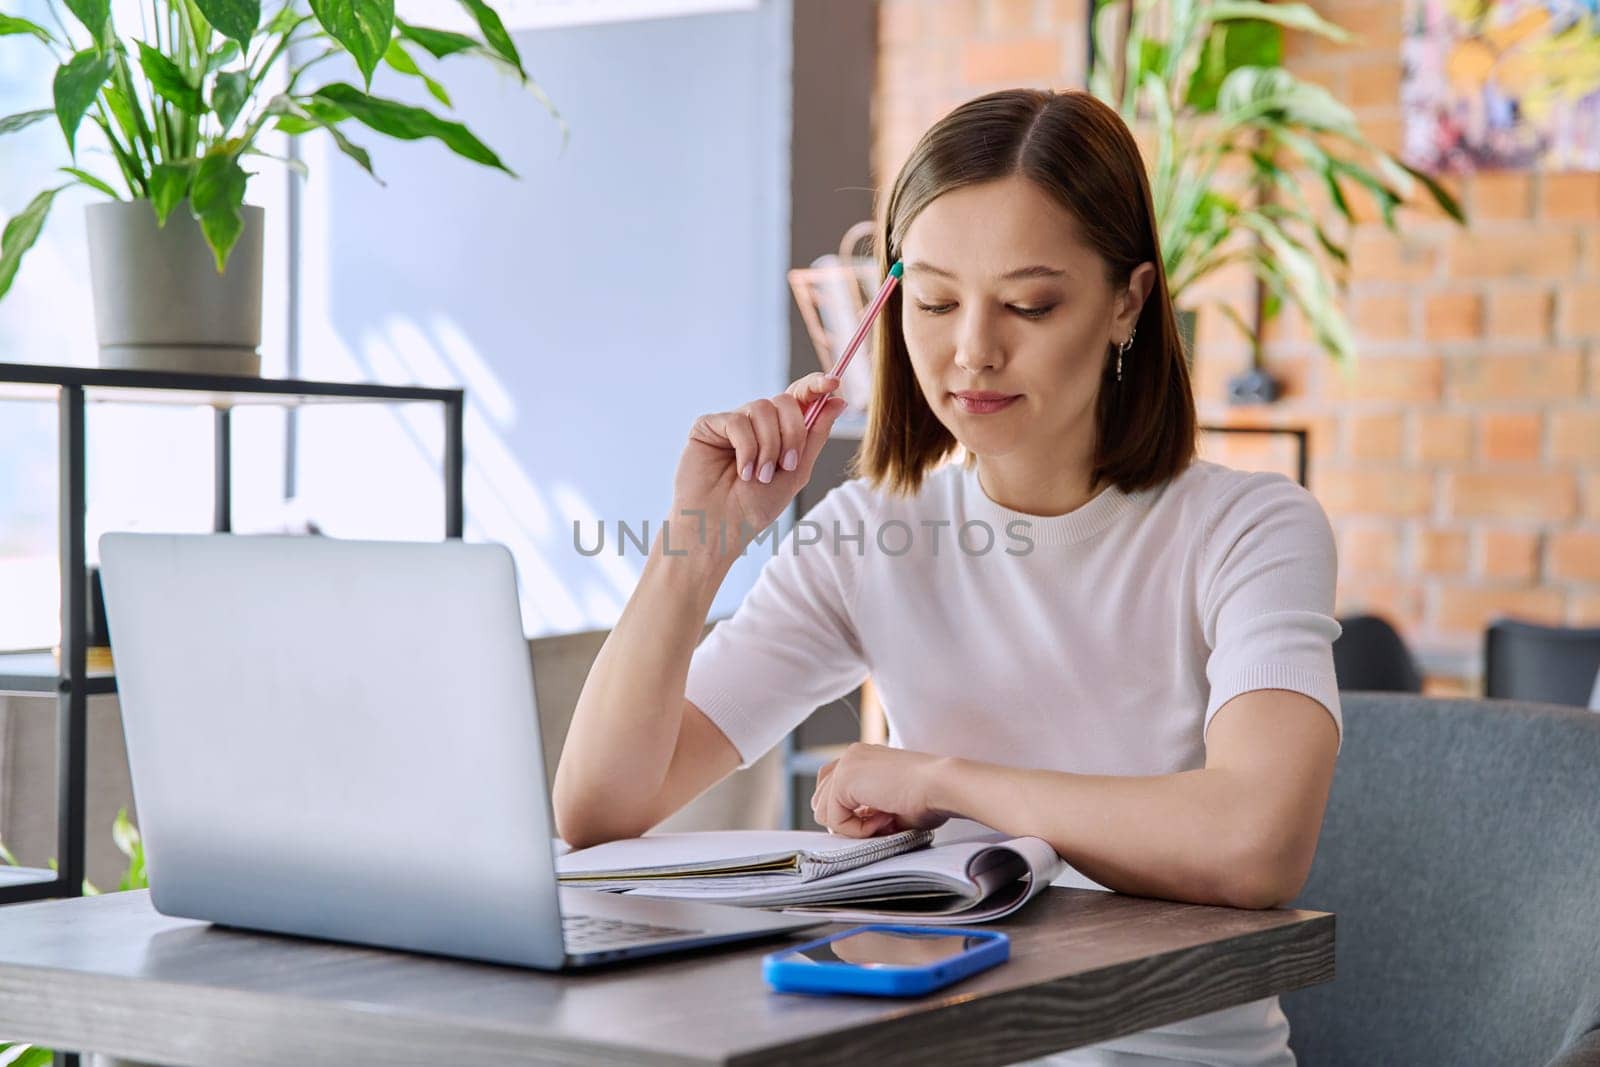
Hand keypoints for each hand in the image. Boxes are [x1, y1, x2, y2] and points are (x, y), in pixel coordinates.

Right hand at [671, 373, 847, 560]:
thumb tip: (837, 401)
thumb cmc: (754, 508)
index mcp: (778, 432)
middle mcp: (756, 424)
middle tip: (786, 465)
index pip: (799, 398)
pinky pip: (738, 421)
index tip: (833, 383)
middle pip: (785, 401)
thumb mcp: (796, 472)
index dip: (815, 386)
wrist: (720, 528)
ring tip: (759, 477)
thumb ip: (815, 436)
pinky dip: (747, 449)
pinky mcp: (709, 425)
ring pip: (763, 408)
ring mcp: (732, 423)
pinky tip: (742, 471)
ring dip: (769, 447)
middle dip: (793, 433)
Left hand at [810, 743, 951, 837]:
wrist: (942, 785)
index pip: (831, 787)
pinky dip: (857, 830)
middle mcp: (851, 756)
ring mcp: (845, 765)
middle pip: (821, 800)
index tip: (880, 820)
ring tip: (884, 820)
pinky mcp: (844, 779)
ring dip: (852, 826)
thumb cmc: (929, 796)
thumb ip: (866, 810)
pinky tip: (884, 820)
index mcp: (862, 758)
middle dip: (846, 820)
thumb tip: (850, 829)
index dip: (849, 813)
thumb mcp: (890, 802)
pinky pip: (834, 819)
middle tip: (881, 822)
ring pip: (824, 812)